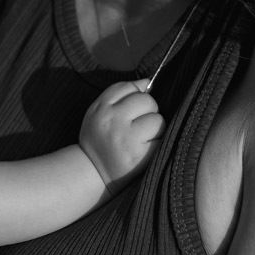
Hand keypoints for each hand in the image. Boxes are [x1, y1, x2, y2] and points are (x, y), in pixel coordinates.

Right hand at [78, 79, 164, 195]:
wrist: (92, 172)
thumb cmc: (99, 139)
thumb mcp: (98, 112)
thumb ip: (119, 93)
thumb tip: (146, 81)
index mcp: (102, 108)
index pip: (129, 88)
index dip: (136, 96)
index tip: (132, 107)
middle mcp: (114, 121)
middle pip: (147, 101)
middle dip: (148, 111)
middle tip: (137, 125)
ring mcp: (128, 138)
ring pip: (158, 120)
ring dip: (155, 128)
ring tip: (141, 138)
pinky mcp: (141, 155)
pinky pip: (161, 139)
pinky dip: (157, 143)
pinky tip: (144, 149)